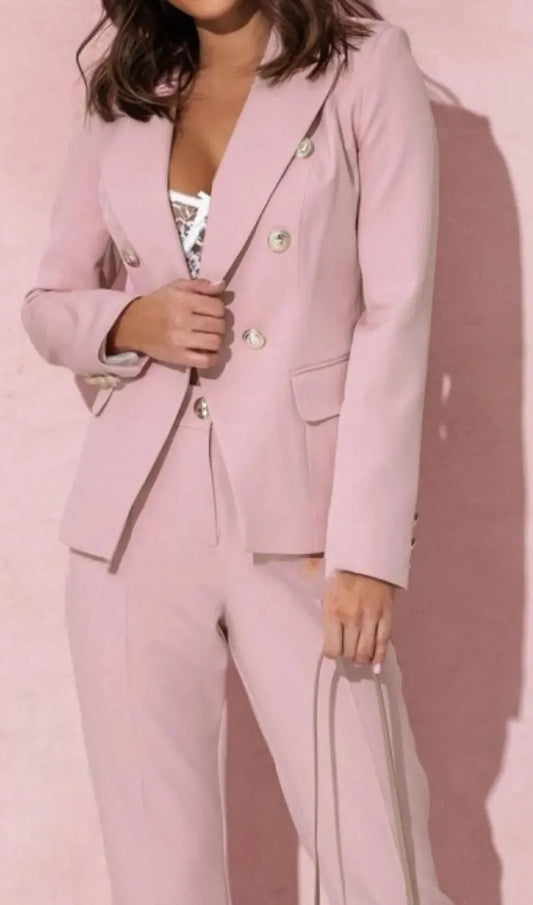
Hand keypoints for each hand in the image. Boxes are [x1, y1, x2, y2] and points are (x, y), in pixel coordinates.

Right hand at [108, 277, 226, 367]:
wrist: (133, 325)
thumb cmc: (158, 304)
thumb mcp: (176, 287)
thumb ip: (200, 285)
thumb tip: (222, 285)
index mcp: (184, 301)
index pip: (218, 307)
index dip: (219, 309)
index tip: (212, 311)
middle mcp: (183, 320)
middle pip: (219, 325)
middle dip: (219, 324)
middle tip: (212, 325)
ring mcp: (181, 341)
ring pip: (215, 342)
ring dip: (217, 340)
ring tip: (210, 337)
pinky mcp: (179, 357)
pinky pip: (206, 361)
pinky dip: (213, 357)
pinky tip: (209, 351)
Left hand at [322, 570, 395, 672]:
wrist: (369, 558)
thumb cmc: (343, 575)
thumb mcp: (327, 593)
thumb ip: (328, 617)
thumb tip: (331, 640)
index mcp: (333, 611)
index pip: (331, 648)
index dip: (332, 653)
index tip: (334, 650)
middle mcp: (351, 618)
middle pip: (349, 653)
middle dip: (348, 655)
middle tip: (348, 651)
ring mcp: (370, 618)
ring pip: (366, 652)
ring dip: (362, 659)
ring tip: (360, 657)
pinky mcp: (386, 616)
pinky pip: (384, 643)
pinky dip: (380, 657)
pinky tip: (376, 665)